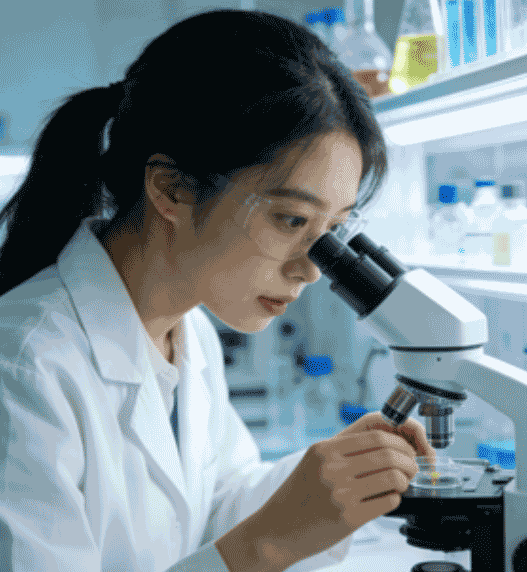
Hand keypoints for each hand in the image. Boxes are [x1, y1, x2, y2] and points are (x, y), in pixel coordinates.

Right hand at [251, 411, 435, 570]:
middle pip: (388, 455)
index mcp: (324, 450)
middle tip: (411, 467)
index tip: (405, 450)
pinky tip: (387, 498)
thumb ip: (344, 448)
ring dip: (405, 480)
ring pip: (393, 478)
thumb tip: (385, 440)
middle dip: (408, 460)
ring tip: (401, 484)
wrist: (277, 529)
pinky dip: (395, 498)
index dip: (399, 442)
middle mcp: (332, 468)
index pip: (375, 436)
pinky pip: (387, 502)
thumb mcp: (314, 460)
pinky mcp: (349, 518)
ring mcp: (340, 493)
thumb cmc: (299, 494)